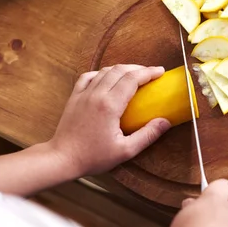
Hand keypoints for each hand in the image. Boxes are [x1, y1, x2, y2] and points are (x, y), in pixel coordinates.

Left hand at [48, 64, 170, 176]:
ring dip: (122, 69)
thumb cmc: (94, 157)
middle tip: (152, 72)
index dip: (148, 72)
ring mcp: (83, 94)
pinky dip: (102, 73)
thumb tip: (165, 122)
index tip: (160, 72)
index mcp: (110, 105)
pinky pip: (88, 76)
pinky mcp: (75, 97)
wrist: (62, 158)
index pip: (132, 79)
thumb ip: (148, 135)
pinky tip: (108, 77)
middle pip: (119, 70)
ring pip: (105, 71)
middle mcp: (96, 94)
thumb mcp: (126, 151)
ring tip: (134, 74)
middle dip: (138, 68)